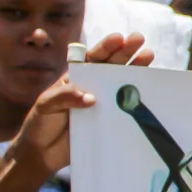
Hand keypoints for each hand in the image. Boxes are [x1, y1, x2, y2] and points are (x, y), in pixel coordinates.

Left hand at [10, 32, 150, 179]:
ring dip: (136, 70)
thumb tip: (91, 98)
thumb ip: (65, 96)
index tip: (118, 38)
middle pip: (112, 66)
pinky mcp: (110, 122)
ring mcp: (104, 105)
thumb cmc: (41, 123)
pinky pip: (125, 111)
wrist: (42, 153)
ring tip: (149, 56)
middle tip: (139, 39)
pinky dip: (138, 101)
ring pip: (122, 84)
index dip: (105, 48)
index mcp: (77, 78)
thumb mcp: (46, 105)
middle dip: (126, 51)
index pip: (92, 59)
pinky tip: (150, 90)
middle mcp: (93, 87)